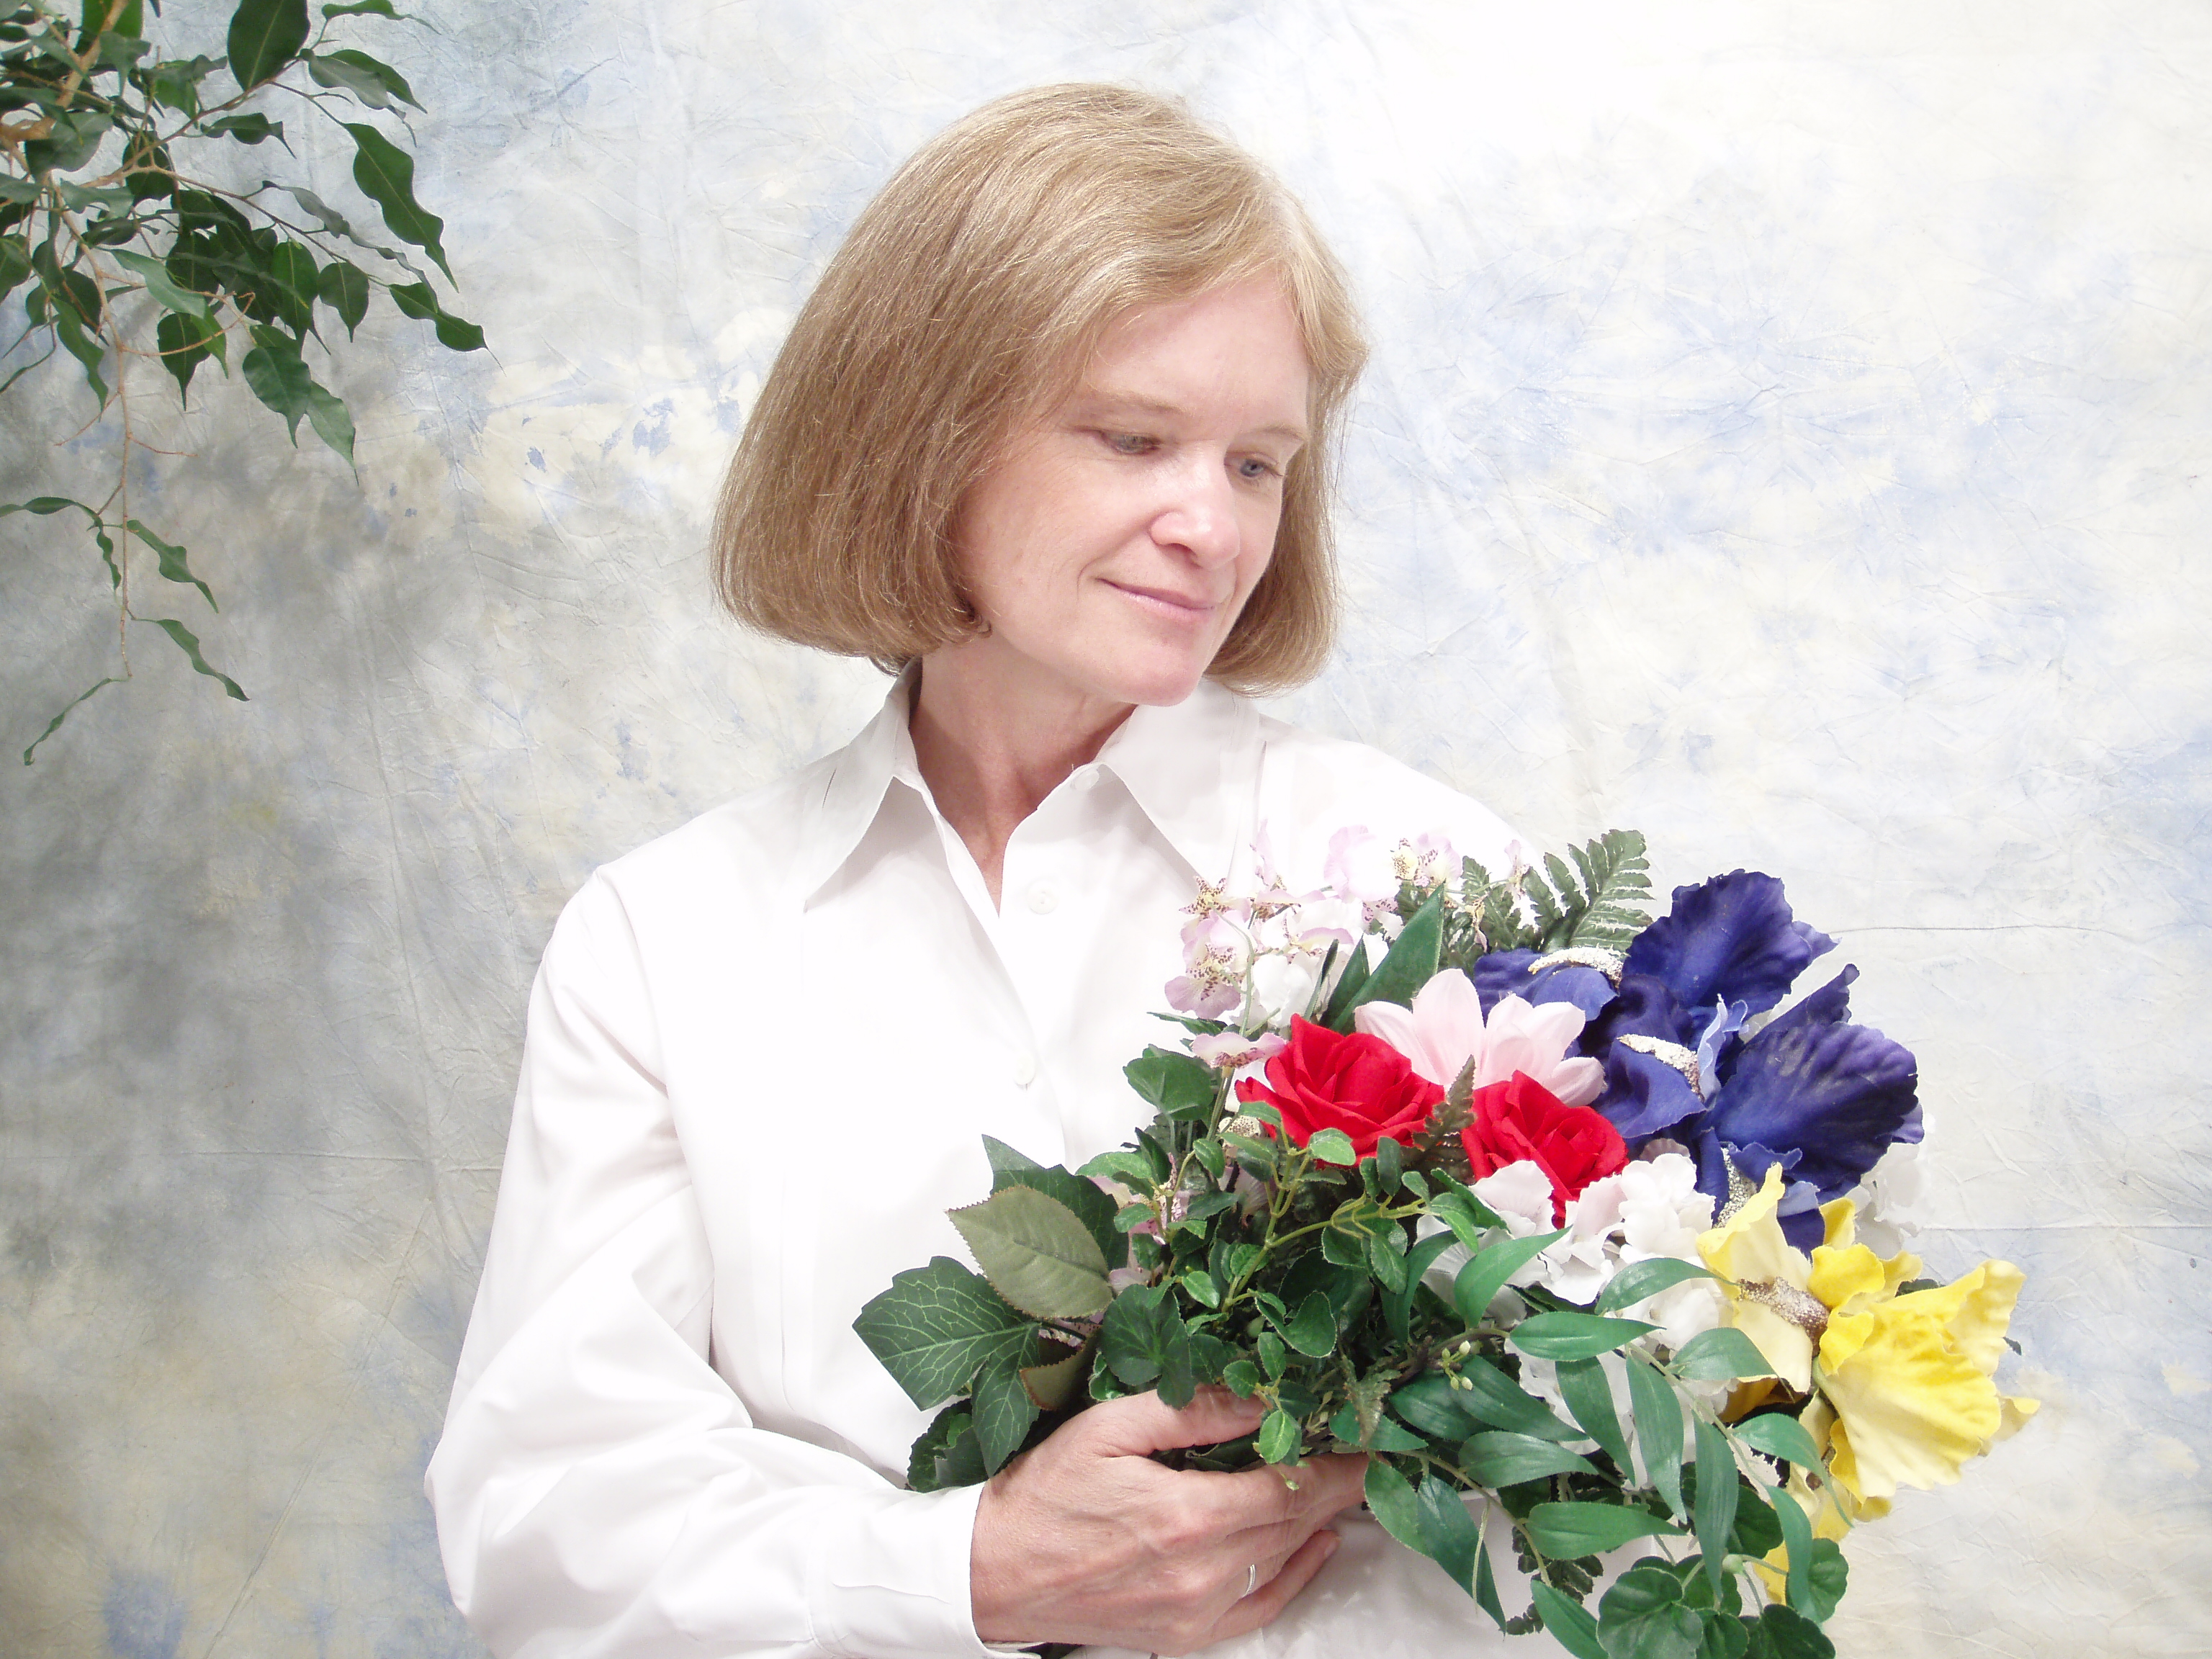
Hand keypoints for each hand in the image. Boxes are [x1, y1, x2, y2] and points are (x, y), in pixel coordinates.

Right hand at [969, 1388, 1368, 1654]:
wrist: (994, 1572)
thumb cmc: (1046, 1492)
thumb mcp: (1110, 1428)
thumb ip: (1191, 1410)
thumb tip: (1258, 1394)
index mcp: (1186, 1516)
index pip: (1289, 1486)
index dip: (1336, 1462)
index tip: (1368, 1439)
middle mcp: (1202, 1573)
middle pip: (1294, 1523)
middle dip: (1335, 1486)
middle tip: (1365, 1452)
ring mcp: (1196, 1611)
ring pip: (1283, 1560)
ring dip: (1319, 1522)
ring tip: (1345, 1485)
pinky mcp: (1185, 1635)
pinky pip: (1261, 1607)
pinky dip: (1298, 1575)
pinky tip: (1317, 1546)